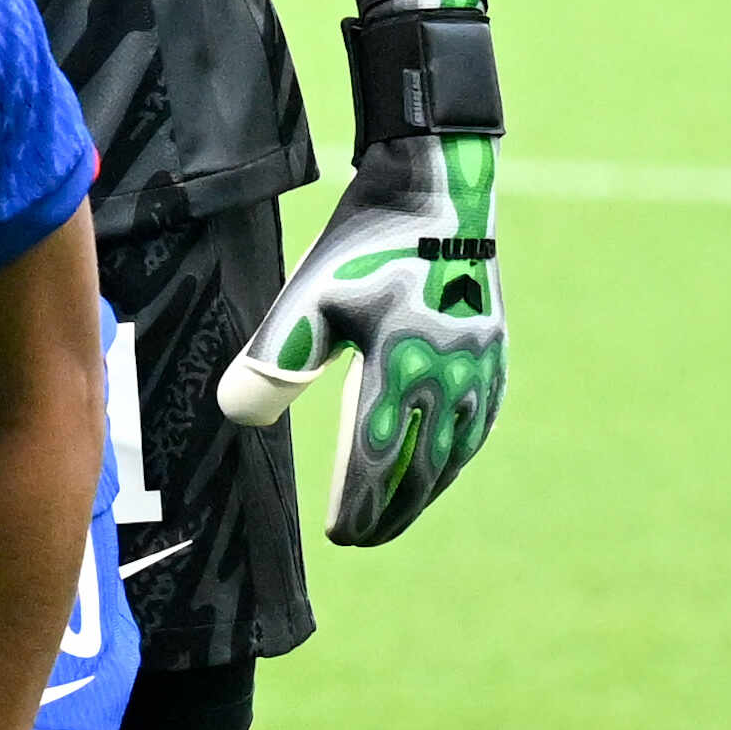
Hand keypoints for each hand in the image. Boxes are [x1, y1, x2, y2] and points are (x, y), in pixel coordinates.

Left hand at [219, 128, 504, 545]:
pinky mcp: (493, 349)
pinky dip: (457, 453)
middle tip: (362, 539)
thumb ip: (274, 359)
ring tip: (395, 515)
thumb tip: (237, 414)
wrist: (435, 190)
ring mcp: (481, 364)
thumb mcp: (307, 297)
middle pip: (424, 467)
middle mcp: (453, 375)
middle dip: (392, 512)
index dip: (362, 504)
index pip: (381, 459)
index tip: (340, 535)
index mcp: (405, 366)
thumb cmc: (362, 243)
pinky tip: (440, 464)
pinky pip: (480, 420)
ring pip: (457, 450)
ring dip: (426, 490)